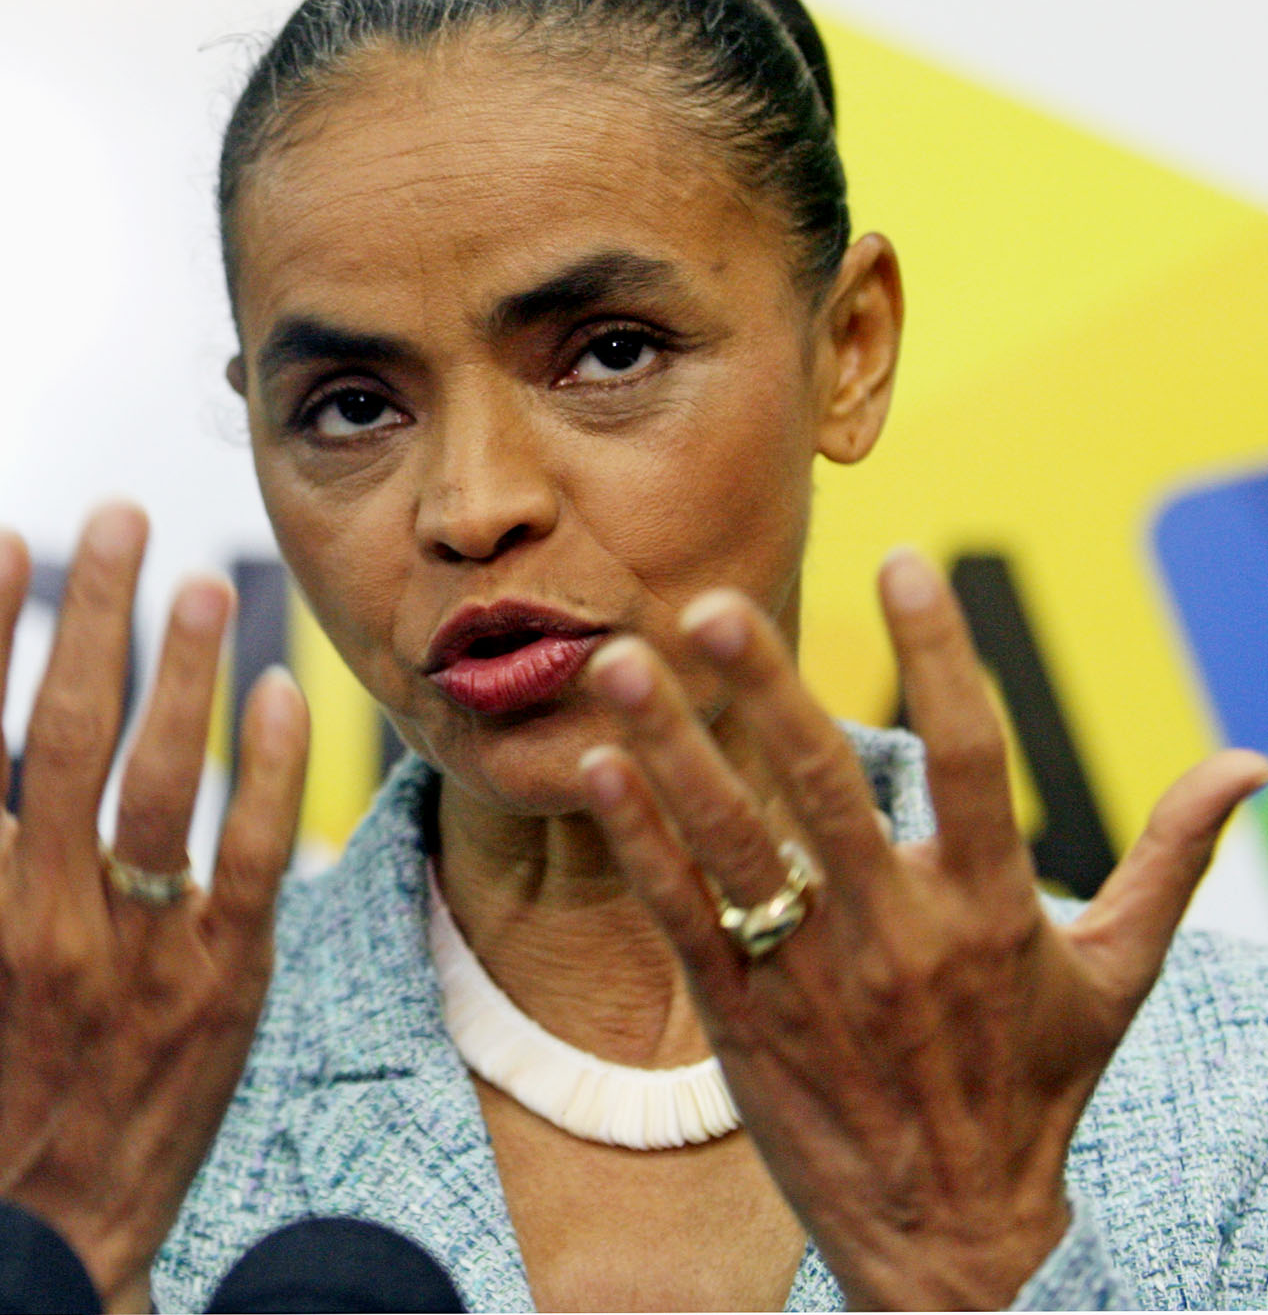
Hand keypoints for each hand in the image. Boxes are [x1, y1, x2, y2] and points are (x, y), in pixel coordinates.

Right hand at [0, 504, 309, 1312]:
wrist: (52, 1225)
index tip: (1, 540)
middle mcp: (38, 922)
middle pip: (65, 742)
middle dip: (92, 618)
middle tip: (117, 517)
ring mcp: (137, 955)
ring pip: (165, 791)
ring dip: (188, 678)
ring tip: (204, 585)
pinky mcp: (223, 984)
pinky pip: (251, 862)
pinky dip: (268, 776)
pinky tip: (280, 695)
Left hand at [575, 549, 1267, 1308]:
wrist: (953, 1240)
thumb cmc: (1032, 1093)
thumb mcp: (1112, 979)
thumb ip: (1168, 862)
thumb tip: (1250, 766)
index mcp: (992, 911)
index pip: (970, 758)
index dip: (941, 656)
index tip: (906, 562)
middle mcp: (897, 935)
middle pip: (825, 791)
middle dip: (768, 692)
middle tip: (711, 605)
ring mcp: (811, 977)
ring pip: (732, 845)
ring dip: (671, 750)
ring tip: (618, 664)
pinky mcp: (741, 1017)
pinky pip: (682, 916)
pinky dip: (639, 842)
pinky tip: (600, 770)